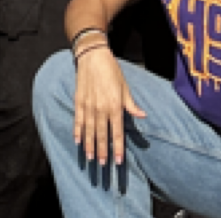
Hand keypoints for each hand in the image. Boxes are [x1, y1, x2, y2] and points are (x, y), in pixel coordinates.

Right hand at [73, 48, 144, 164]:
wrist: (92, 56)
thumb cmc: (112, 71)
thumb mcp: (125, 87)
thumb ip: (131, 104)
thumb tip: (142, 116)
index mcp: (115, 105)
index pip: (116, 132)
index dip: (117, 148)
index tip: (118, 161)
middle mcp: (101, 108)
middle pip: (102, 134)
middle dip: (103, 151)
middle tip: (103, 165)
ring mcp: (88, 105)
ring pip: (89, 130)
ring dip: (90, 145)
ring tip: (90, 158)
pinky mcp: (79, 101)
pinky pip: (78, 120)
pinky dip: (77, 131)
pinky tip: (78, 141)